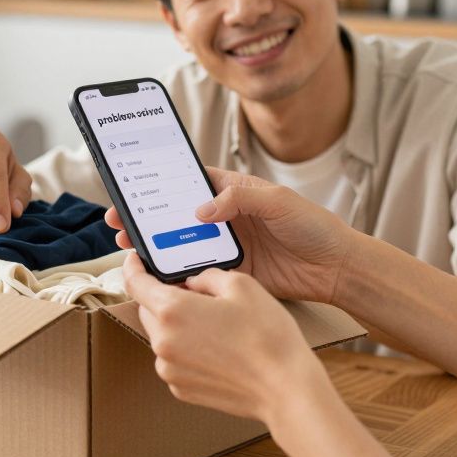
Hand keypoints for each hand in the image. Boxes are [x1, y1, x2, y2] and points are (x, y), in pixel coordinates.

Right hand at [105, 167, 353, 304]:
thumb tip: (201, 210)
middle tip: (118, 222)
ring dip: (156, 246)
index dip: (160, 184)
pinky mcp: (232, 273)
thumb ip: (239, 199)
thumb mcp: (278, 201)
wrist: (337, 268)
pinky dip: (177, 274)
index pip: (189, 181)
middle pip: (177, 215)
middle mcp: (226, 217)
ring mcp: (228, 246)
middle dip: (147, 218)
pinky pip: (198, 272)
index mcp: (234, 191)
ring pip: (182, 244)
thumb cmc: (314, 226)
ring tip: (129, 247)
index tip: (133, 187)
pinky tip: (157, 275)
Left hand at [122, 253, 330, 420]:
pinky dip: (187, 350)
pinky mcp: (180, 389)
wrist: (285, 388)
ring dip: (177, 326)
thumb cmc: (267, 336)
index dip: (133, 267)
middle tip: (193, 294)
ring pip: (162, 336)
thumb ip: (207, 276)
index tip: (136, 260)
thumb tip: (194, 282)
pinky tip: (217, 349)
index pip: (135, 283)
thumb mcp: (242, 285)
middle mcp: (162, 342)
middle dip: (163, 298)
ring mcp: (169, 369)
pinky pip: (174, 360)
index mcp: (172, 311)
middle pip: (148, 310)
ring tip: (214, 325)